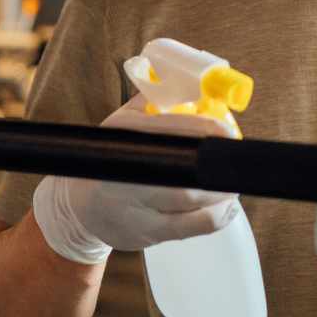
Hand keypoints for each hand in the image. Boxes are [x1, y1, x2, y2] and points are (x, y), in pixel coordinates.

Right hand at [33, 95, 240, 263]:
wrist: (78, 206)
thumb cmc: (113, 157)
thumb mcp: (123, 123)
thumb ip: (156, 101)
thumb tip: (197, 83)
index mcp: (123, 133)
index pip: (169, 129)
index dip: (204, 130)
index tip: (229, 132)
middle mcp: (125, 170)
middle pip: (182, 173)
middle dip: (217, 169)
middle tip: (237, 162)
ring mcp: (132, 206)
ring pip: (189, 203)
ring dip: (220, 194)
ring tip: (232, 183)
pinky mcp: (143, 233)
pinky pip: (188, 228)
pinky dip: (214, 219)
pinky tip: (225, 208)